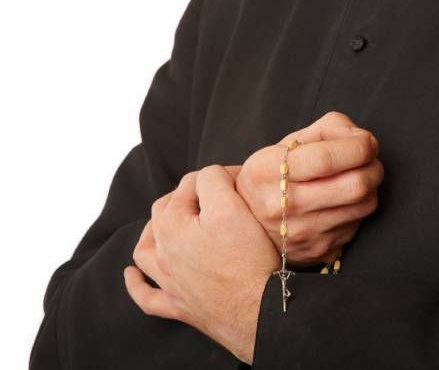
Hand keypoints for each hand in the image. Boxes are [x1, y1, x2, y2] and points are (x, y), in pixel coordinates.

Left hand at [124, 165, 278, 363]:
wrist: (258, 312)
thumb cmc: (246, 261)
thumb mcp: (232, 207)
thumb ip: (214, 180)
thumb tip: (213, 175)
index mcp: (170, 224)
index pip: (192, 182)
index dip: (219, 176)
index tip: (241, 181)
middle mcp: (161, 252)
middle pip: (165, 210)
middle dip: (188, 196)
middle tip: (218, 194)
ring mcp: (168, 281)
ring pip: (146, 250)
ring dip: (152, 232)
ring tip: (165, 223)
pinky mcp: (178, 306)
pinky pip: (147, 296)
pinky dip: (137, 284)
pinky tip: (132, 275)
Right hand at [235, 111, 383, 266]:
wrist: (249, 222)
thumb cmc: (273, 174)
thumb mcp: (287, 143)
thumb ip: (327, 128)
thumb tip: (361, 138)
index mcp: (268, 172)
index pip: (325, 159)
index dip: (357, 147)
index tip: (366, 141)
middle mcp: (284, 207)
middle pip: (354, 186)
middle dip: (373, 166)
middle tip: (368, 158)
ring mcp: (304, 233)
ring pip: (364, 205)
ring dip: (371, 185)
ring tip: (356, 176)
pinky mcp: (320, 250)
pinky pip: (358, 223)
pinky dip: (359, 206)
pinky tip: (344, 200)